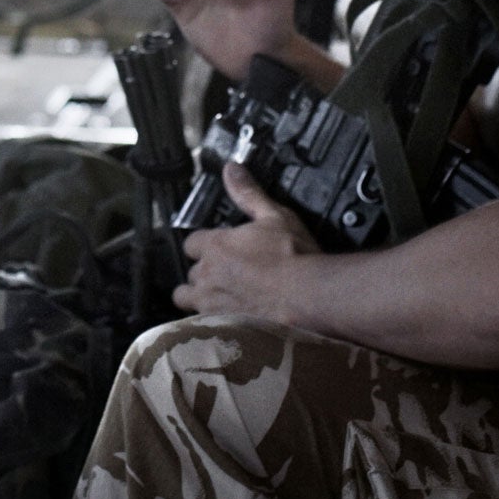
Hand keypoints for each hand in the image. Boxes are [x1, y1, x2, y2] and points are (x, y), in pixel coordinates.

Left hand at [175, 162, 320, 319]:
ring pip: (188, 301)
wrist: (309, 298)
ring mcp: (212, 305)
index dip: (204, 246)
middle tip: (225, 276)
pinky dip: (211, 323)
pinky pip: (204, 325)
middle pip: (191, 274)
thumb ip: (248, 193)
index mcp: (216, 246)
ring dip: (199, 299)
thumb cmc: (294, 256)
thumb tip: (231, 169)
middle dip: (204, 274)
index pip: (192, 243)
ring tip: (220, 300)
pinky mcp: (223, 329)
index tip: (219, 249)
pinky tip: (229, 322)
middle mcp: (207, 276)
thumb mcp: (274, 215)